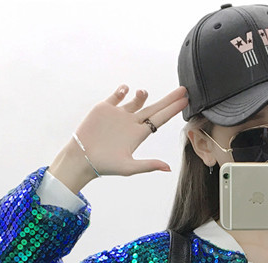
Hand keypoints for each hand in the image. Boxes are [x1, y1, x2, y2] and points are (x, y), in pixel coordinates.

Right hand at [49, 84, 188, 192]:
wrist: (82, 158)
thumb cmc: (106, 165)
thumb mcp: (129, 167)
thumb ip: (149, 165)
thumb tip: (168, 168)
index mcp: (139, 135)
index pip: (160, 120)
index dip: (172, 110)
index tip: (185, 101)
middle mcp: (131, 123)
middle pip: (154, 108)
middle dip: (168, 99)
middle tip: (183, 90)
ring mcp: (118, 115)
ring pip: (135, 101)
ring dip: (142, 95)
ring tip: (144, 92)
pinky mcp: (104, 109)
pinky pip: (116, 96)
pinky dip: (122, 91)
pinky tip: (126, 89)